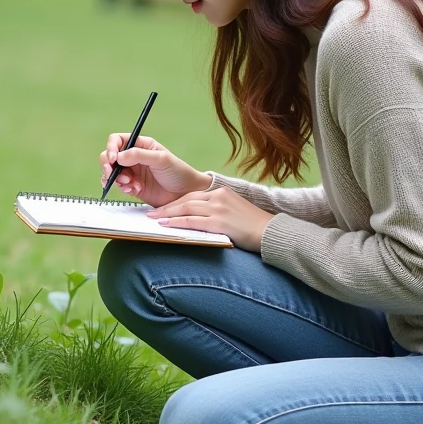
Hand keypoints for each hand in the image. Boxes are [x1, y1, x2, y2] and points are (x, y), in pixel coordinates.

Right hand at [100, 134, 209, 207]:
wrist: (186, 193)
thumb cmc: (178, 172)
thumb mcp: (161, 159)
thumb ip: (139, 155)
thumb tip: (118, 156)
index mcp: (141, 145)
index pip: (117, 140)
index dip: (111, 148)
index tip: (114, 159)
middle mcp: (133, 157)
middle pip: (109, 157)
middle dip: (108, 166)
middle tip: (113, 174)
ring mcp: (132, 173)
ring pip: (111, 173)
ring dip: (116, 179)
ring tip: (130, 184)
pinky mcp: (132, 187)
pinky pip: (119, 186)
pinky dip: (122, 188)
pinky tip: (133, 190)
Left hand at [145, 186, 274, 251]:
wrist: (271, 232)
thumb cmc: (254, 226)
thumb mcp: (235, 211)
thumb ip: (217, 211)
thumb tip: (199, 220)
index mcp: (222, 191)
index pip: (192, 195)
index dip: (175, 202)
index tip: (162, 208)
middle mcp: (219, 196)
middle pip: (186, 200)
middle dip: (167, 207)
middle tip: (151, 213)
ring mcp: (218, 208)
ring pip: (185, 208)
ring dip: (167, 214)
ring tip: (153, 219)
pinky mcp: (219, 221)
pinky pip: (191, 221)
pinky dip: (176, 222)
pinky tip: (165, 225)